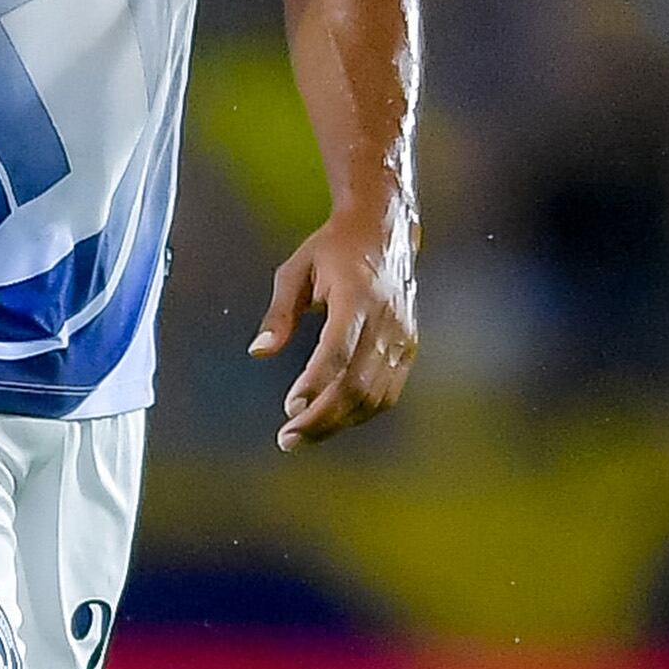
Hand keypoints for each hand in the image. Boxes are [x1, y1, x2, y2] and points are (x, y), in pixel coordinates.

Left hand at [249, 205, 417, 450]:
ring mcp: (403, 336)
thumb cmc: (334, 248)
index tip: (290, 407)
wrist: (386, 229)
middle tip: (288, 438)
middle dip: (322, 417)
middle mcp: (386, 320)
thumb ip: (278, 313)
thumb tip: (259, 352)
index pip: (338, 351)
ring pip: (375, 395)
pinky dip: (362, 412)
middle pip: (357, 384)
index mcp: (357, 296)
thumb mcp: (296, 269)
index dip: (315, 384)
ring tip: (305, 434)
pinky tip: (335, 419)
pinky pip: (389, 391)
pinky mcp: (409, 346)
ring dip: (339, 422)